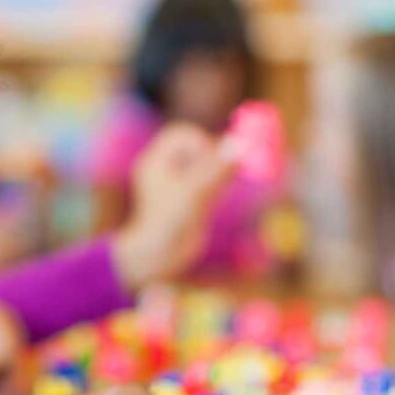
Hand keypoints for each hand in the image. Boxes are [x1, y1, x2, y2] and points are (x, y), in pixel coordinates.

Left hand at [112, 123, 237, 289]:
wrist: (159, 259)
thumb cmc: (167, 225)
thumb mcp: (193, 194)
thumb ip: (215, 170)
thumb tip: (239, 144)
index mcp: (155, 161)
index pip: (182, 135)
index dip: (201, 142)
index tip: (215, 160)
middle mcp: (165, 168)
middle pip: (196, 147)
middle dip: (214, 156)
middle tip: (231, 169)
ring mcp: (177, 183)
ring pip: (206, 163)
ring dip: (220, 169)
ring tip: (219, 188)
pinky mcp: (190, 198)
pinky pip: (209, 179)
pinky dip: (220, 182)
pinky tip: (217, 198)